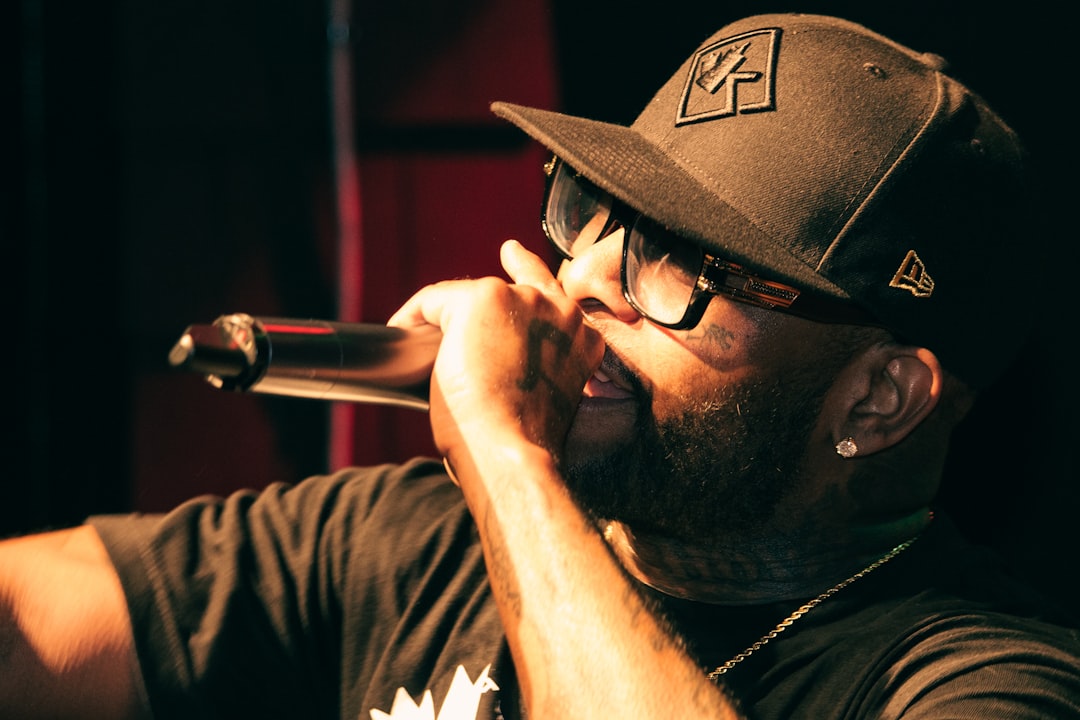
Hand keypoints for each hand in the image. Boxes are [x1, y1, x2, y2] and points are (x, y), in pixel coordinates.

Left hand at [387, 240, 603, 471]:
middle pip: (503, 296)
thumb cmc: (524, 440)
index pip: (549, 291)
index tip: (511, 254)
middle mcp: (559, 310)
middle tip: (444, 340)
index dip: (526, 269)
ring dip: (442, 322)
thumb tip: (488, 360)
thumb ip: (534, 364)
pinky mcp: (482, 300)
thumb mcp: (544, 396)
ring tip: (422, 352)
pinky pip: (434, 300)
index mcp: (582, 337)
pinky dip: (413, 317)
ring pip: (467, 298)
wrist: (513, 449)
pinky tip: (402, 335)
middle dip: (474, 316)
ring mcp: (522, 300)